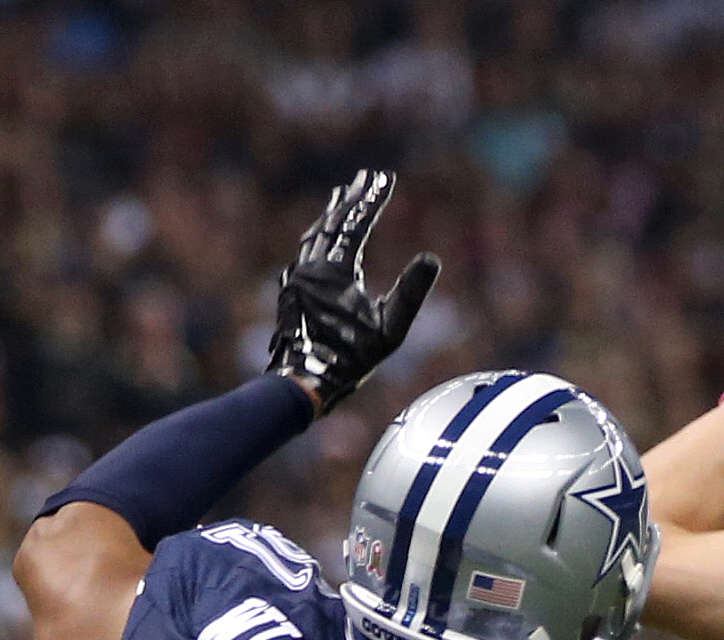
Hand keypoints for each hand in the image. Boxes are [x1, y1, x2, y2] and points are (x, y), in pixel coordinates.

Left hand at [268, 170, 439, 414]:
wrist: (303, 381)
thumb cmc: (351, 359)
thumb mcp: (391, 329)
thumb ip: (411, 293)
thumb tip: (432, 258)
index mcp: (335, 271)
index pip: (356, 225)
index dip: (372, 200)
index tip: (385, 178)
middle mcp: (312, 267)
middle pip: (333, 222)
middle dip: (351, 198)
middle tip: (365, 176)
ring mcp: (298, 278)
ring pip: (315, 235)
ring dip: (331, 214)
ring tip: (342, 195)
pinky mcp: (292, 290)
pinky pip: (306, 252)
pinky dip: (318, 236)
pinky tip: (319, 238)